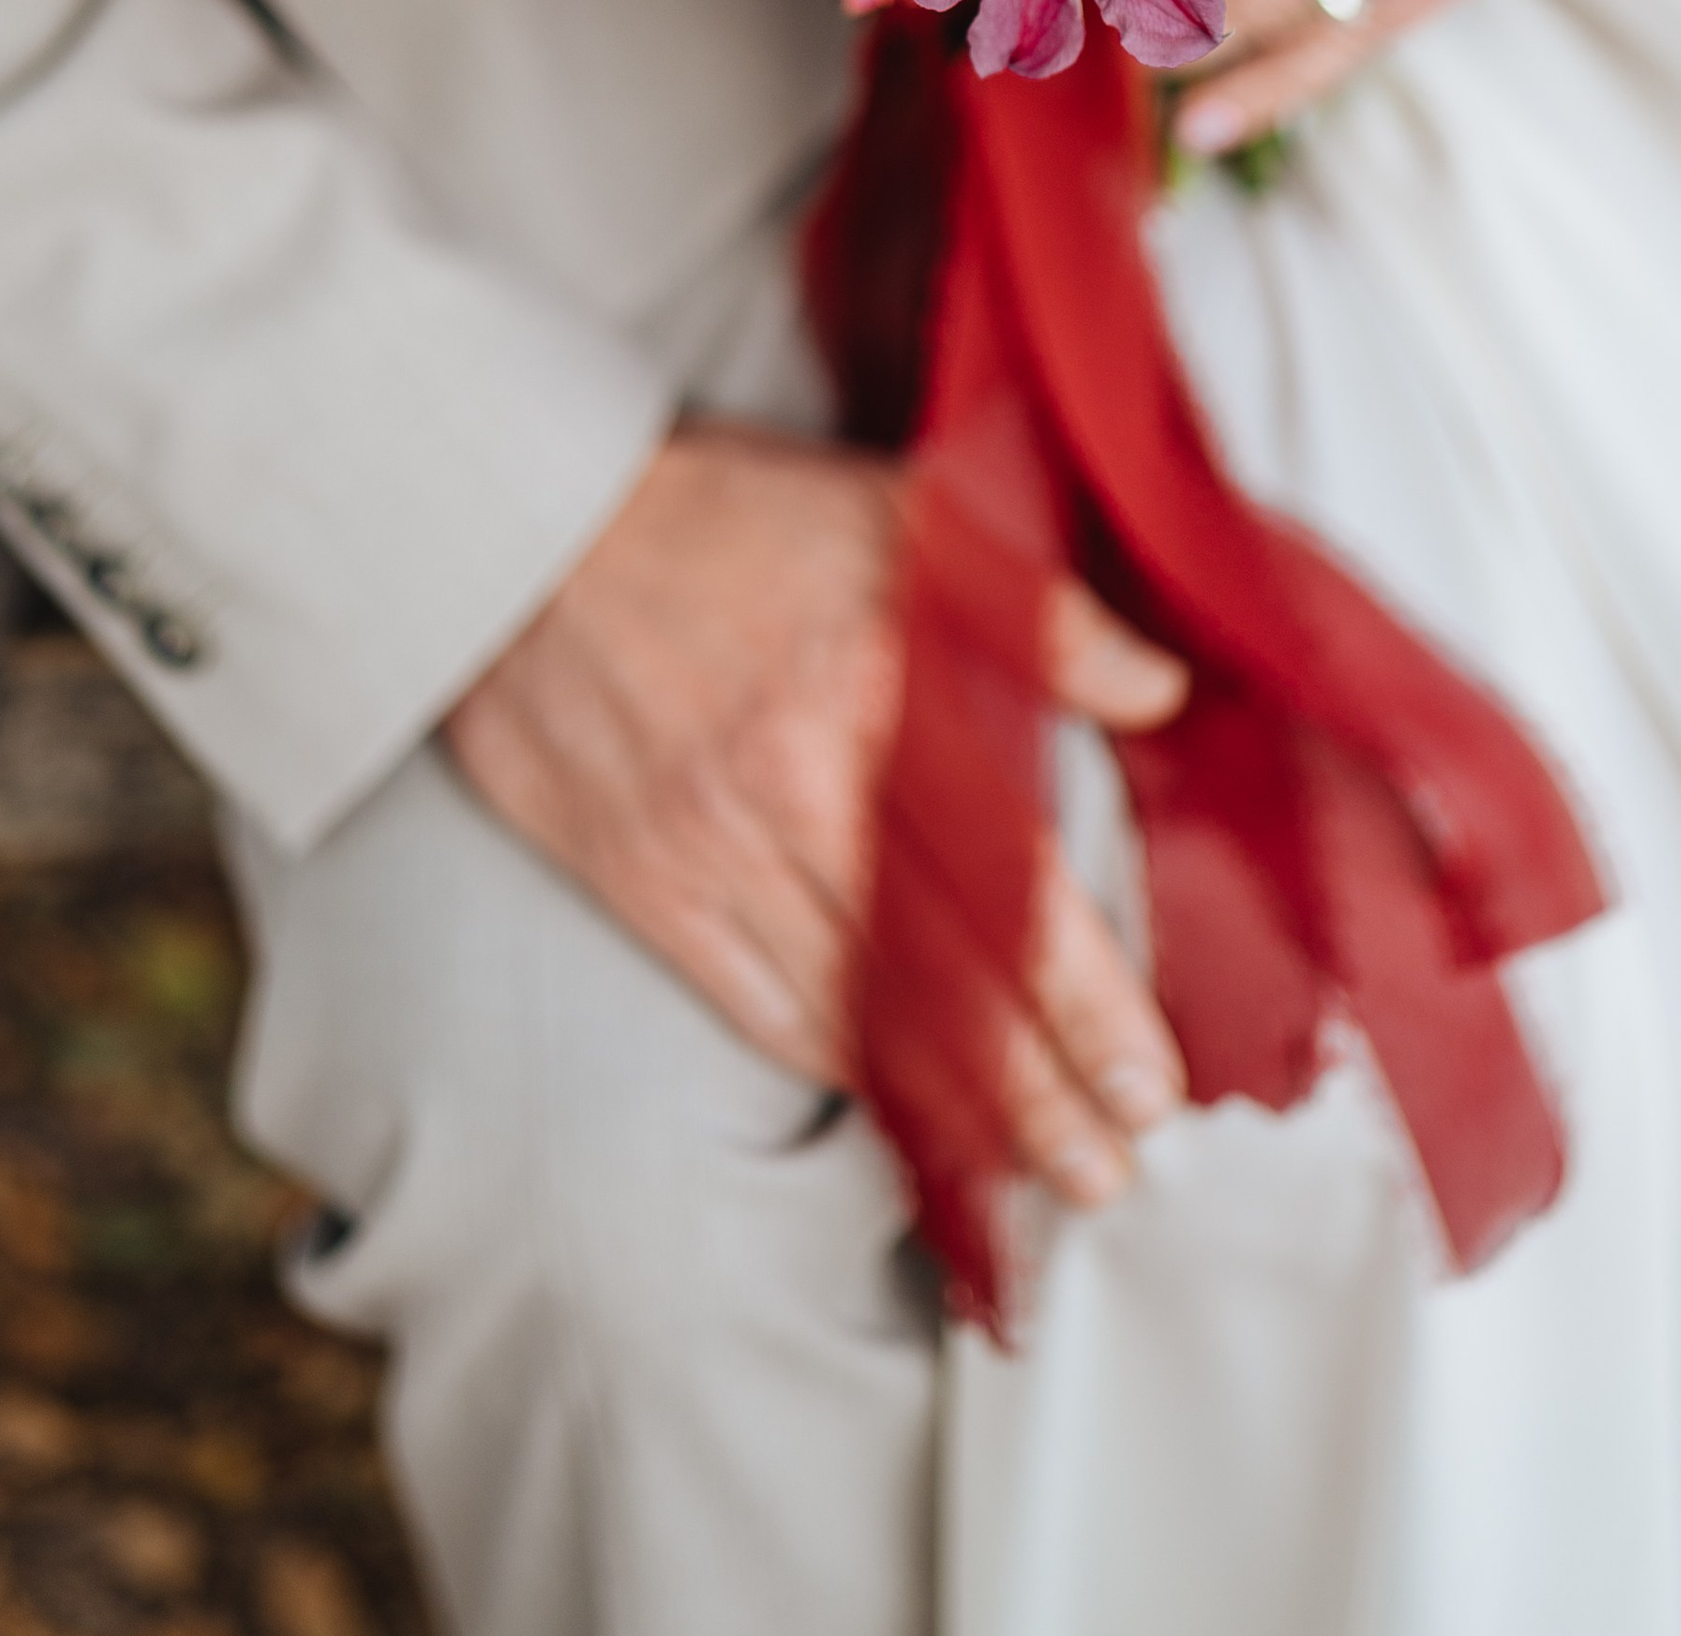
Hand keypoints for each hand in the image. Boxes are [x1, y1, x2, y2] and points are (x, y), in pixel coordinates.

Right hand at [442, 422, 1192, 1207]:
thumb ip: (1036, 605)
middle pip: (942, 978)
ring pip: (857, 1013)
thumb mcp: (896, 509)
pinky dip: (835, 1065)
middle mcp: (804, 791)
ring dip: (952, 1105)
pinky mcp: (649, 884)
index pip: (1010, 882)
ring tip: (1031, 1169)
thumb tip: (1153, 685)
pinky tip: (894, 1104)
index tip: (1147, 1081)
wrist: (527, 535)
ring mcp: (719, 849)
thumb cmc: (725, 515)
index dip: (1084, 999)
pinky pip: (758, 1003)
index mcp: (882, 693)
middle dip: (1035, 1092)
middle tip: (1110, 1171)